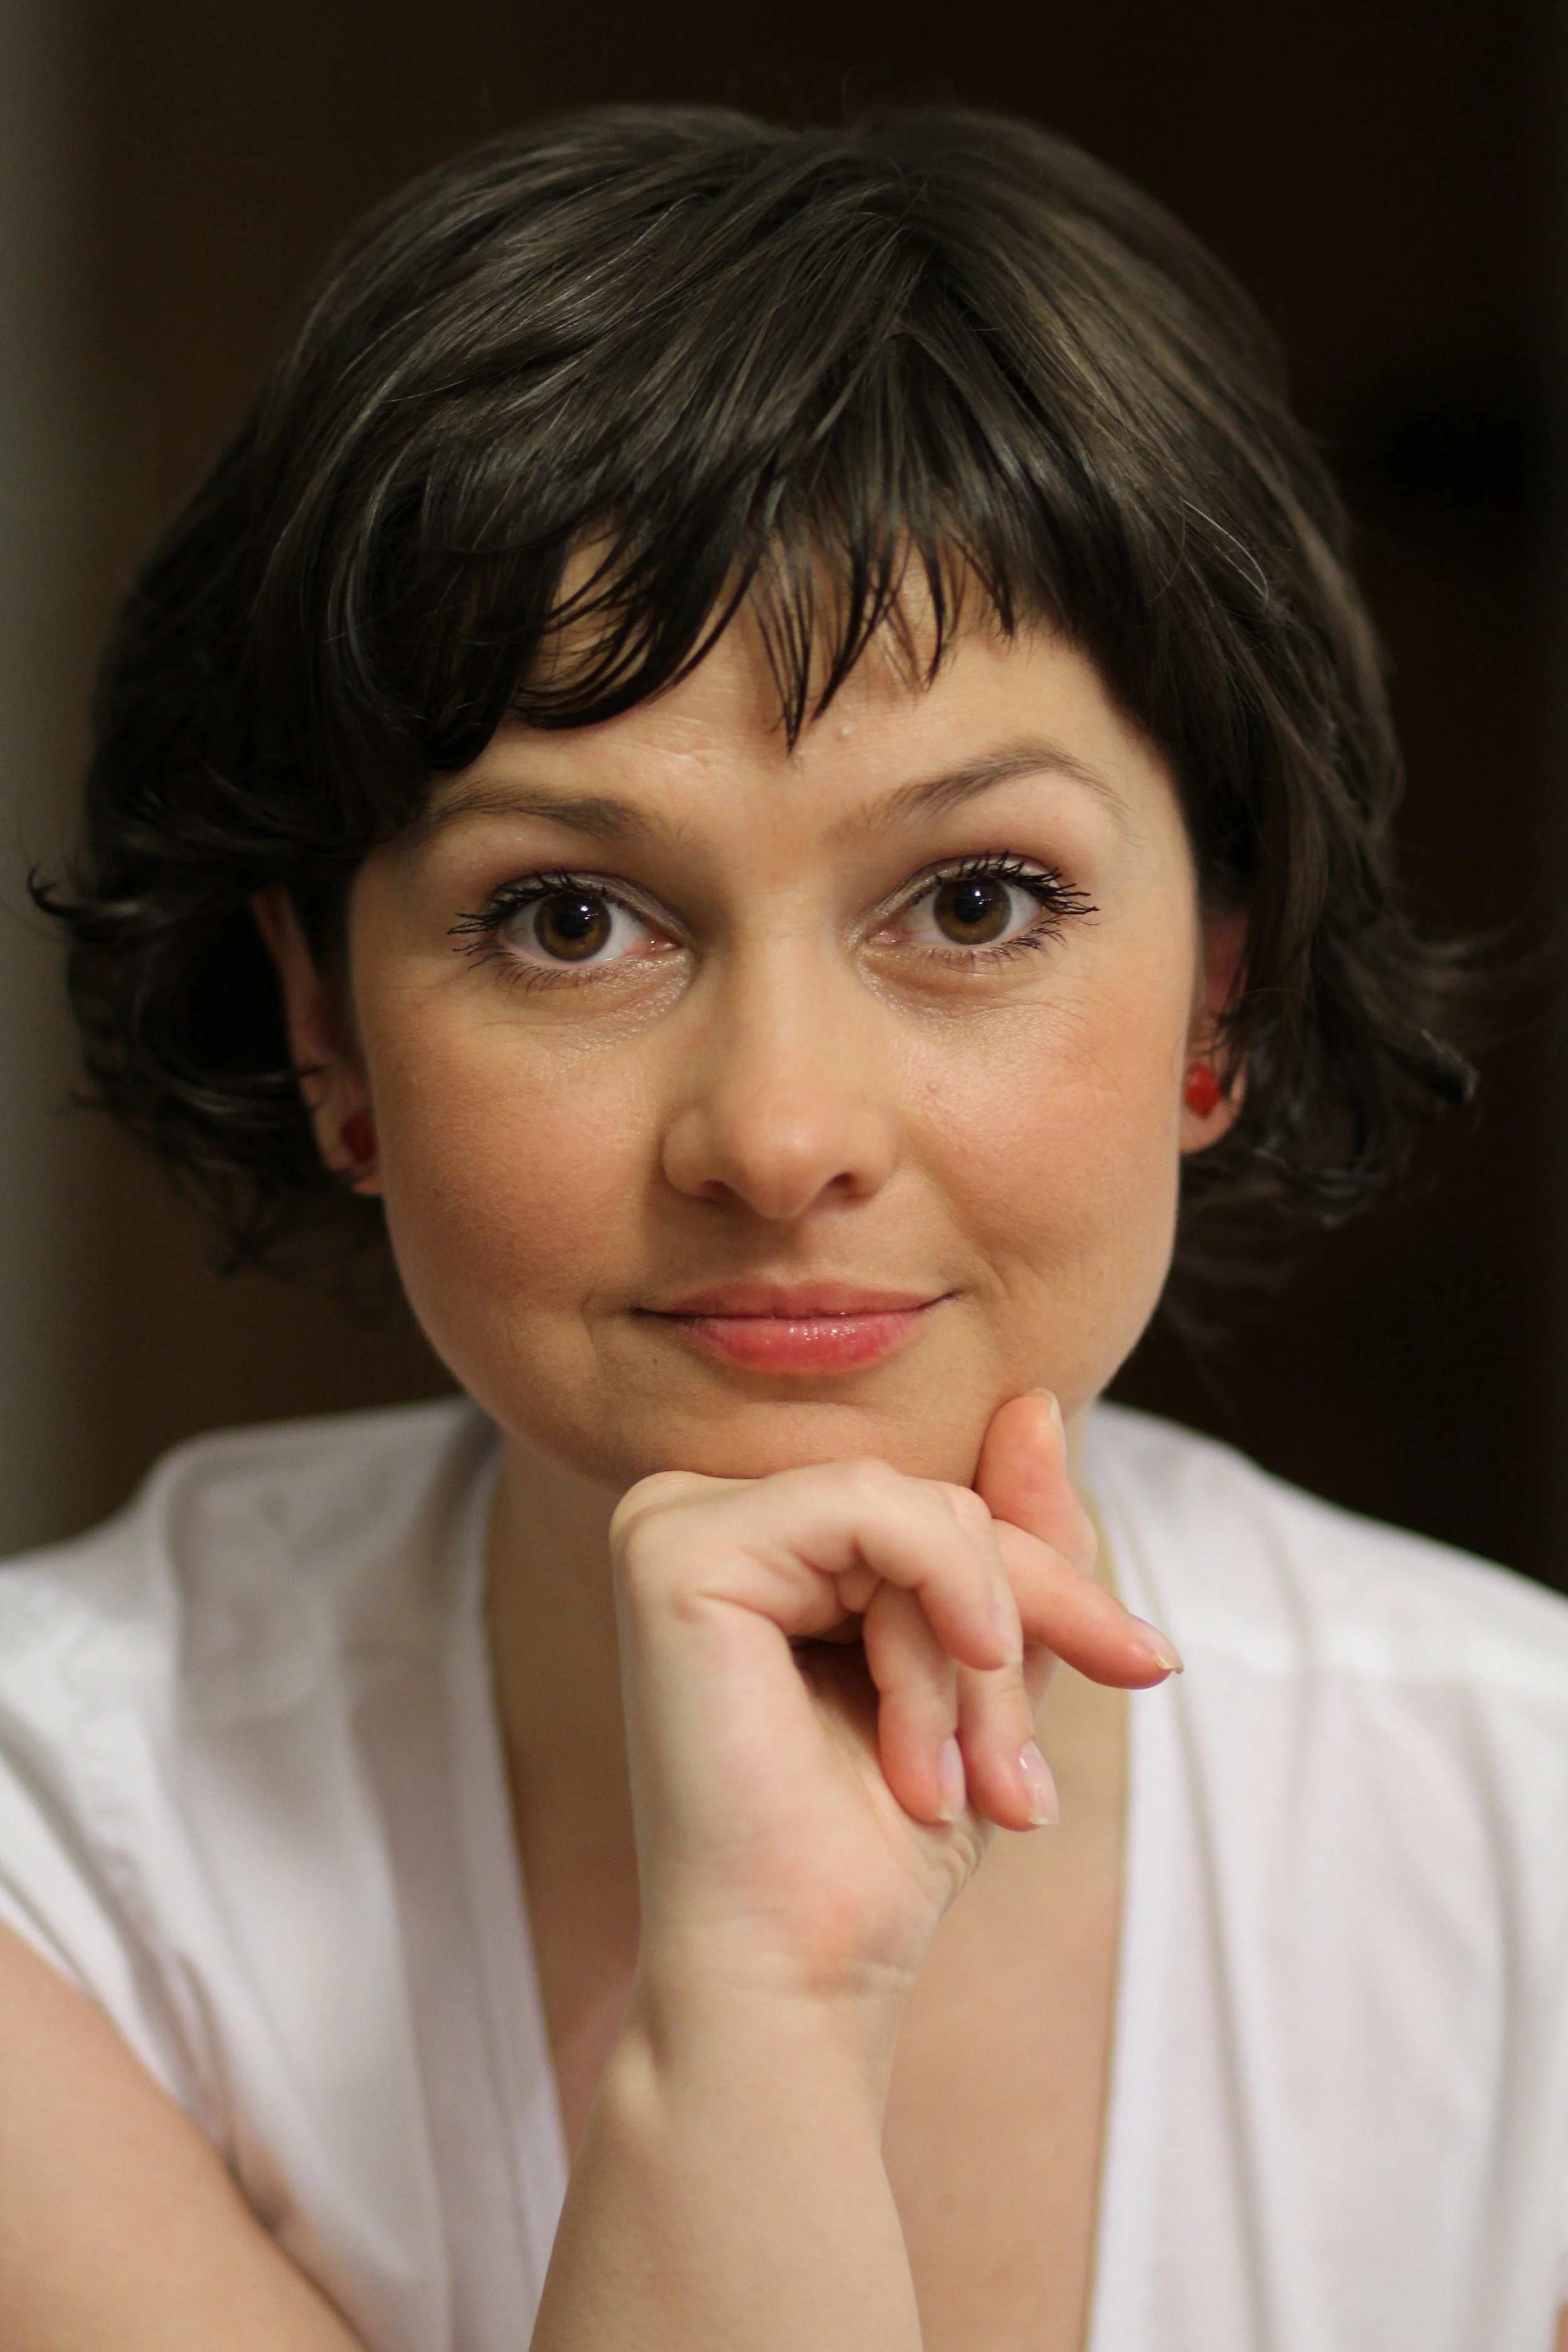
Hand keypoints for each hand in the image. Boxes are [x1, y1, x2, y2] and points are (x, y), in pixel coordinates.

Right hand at [609, 1393, 1176, 2037]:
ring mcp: (673, 1521)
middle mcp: (697, 1513)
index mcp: (756, 1541)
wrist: (797, 1978)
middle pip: (933, 1505)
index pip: (937, 1505)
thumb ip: (1009, 1539)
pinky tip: (928, 1736)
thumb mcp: (983, 1670)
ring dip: (973, 1662)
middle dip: (1009, 1641)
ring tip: (963, 1784)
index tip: (1144, 1664)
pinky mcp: (673, 1546)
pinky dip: (939, 1614)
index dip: (1044, 1588)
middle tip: (1018, 1786)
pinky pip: (874, 1510)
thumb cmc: (874, 1845)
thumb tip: (1033, 1403)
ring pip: (915, 1513)